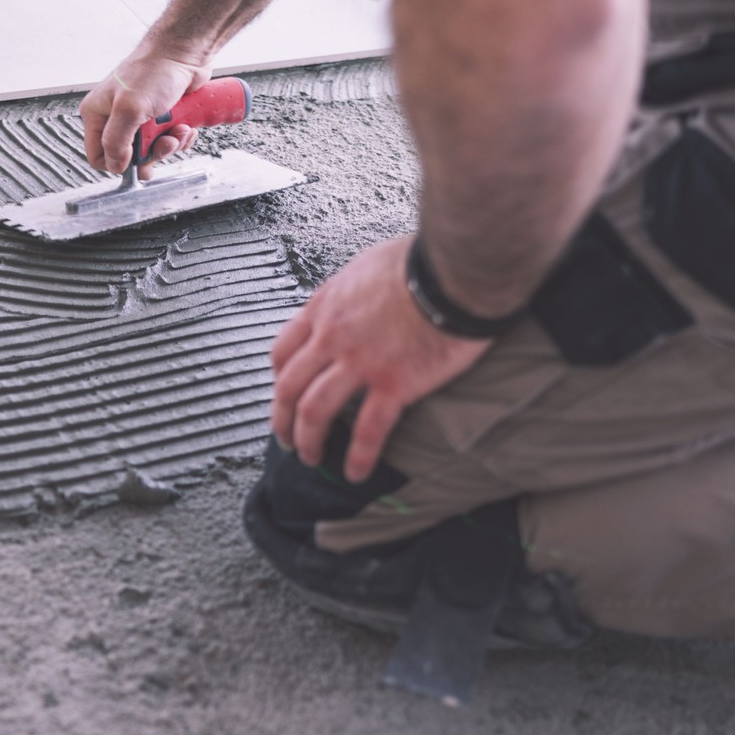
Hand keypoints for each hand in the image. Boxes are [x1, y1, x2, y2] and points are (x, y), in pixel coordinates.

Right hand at [78, 48, 211, 174]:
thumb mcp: (129, 109)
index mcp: (98, 114)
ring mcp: (139, 119)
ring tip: (178, 129)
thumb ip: (116, 141)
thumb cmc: (154, 70)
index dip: (118, 163)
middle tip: (164, 141)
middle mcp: (116, 117)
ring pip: (152, 151)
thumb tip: (115, 165)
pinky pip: (168, 141)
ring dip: (170, 144)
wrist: (183, 53)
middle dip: (152, 153)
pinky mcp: (159, 118)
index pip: (98, 156)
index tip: (136, 157)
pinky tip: (184, 125)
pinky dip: (180, 137)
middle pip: (129, 157)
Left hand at [269, 235, 492, 482]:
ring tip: (310, 459)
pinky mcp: (395, 384)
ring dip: (308, 441)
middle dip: (282, 419)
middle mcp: (333, 338)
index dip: (279, 379)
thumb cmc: (422, 261)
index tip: (284, 394)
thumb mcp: (368, 264)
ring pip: (315, 412)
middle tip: (286, 438)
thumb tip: (354, 295)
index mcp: (326, 308)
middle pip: (290, 388)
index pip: (283, 350)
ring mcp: (361, 363)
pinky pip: (367, 430)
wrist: (456, 269)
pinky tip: (354, 473)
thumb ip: (351, 288)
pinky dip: (357, 457)